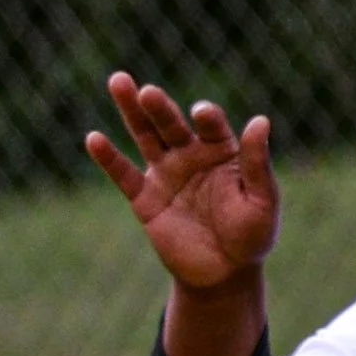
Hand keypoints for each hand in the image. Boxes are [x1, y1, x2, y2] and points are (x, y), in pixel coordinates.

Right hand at [85, 76, 278, 290]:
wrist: (225, 273)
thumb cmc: (251, 235)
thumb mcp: (262, 201)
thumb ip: (257, 164)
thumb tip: (261, 120)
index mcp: (220, 150)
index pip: (210, 126)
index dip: (206, 118)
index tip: (201, 114)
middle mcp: (190, 154)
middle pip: (171, 123)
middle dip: (159, 107)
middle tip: (147, 92)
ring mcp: (165, 173)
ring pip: (145, 136)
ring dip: (131, 111)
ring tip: (118, 81)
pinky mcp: (145, 198)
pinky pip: (124, 175)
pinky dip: (109, 158)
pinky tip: (94, 139)